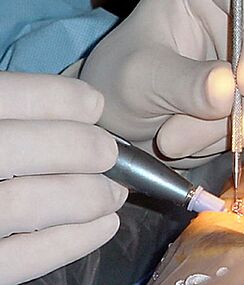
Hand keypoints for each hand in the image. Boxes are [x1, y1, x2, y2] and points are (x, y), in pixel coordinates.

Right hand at [0, 72, 127, 283]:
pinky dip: (75, 241)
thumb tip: (87, 110)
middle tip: (109, 154)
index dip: (62, 98)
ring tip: (114, 194)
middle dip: (83, 148)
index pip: (10, 97)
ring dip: (89, 197)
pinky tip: (105, 225)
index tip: (94, 106)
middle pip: (29, 149)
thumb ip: (15, 117)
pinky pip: (27, 258)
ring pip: (29, 203)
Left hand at [80, 0, 243, 168]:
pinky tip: (201, 142)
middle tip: (222, 136)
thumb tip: (227, 92)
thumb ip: (182, 84)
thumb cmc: (120, 83)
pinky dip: (238, 136)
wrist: (122, 116)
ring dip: (237, 127)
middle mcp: (234, 22)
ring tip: (181, 141)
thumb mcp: (140, 79)